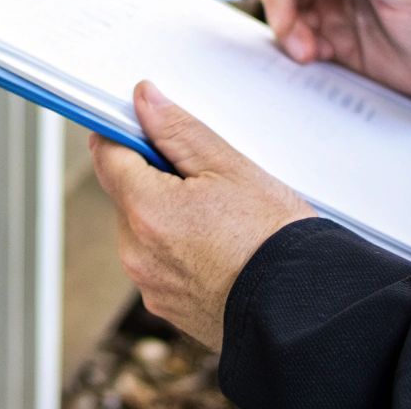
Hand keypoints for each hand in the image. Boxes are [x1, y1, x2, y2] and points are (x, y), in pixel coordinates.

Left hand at [90, 81, 315, 350]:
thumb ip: (179, 131)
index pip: (107, 155)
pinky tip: (220, 247)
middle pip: (127, 194)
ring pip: (144, 230)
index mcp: (147, 211)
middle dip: (156, 179)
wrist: (303, 310)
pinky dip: (180, 250)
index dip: (124, 133)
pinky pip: (160, 264)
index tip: (145, 125)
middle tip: (206, 177)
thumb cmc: (275, 241)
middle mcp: (137, 253)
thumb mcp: (231, 168)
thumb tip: (144, 101)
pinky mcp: (168, 307)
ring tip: (221, 218)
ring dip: (168, 215)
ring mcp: (151, 285)